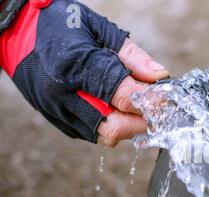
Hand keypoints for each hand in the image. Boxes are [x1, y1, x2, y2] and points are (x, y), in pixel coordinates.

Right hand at [0, 0, 168, 145]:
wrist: (15, 30)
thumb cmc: (60, 23)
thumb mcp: (99, 29)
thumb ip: (132, 56)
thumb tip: (160, 77)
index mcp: (75, 66)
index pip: (125, 96)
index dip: (152, 101)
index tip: (168, 98)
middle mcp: (62, 94)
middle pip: (116, 126)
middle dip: (143, 121)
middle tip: (158, 109)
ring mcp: (56, 110)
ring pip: (104, 136)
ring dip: (128, 126)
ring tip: (139, 109)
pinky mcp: (55, 118)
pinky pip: (91, 134)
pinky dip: (110, 125)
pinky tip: (117, 110)